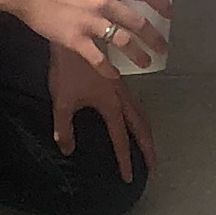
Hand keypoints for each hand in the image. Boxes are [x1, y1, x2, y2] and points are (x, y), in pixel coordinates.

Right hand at [10, 0, 170, 73]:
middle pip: (139, 22)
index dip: (162, 3)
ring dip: (138, 55)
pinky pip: (98, 58)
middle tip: (163, 48)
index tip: (170, 14)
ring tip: (146, 64)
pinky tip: (114, 76)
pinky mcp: (75, 39)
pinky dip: (108, 70)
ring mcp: (91, 21)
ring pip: (124, 41)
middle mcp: (104, 1)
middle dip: (155, 38)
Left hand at [47, 32, 155, 173]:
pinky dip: (140, 116)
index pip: (120, 138)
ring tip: (150, 147)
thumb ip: (64, 127)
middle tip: (153, 166)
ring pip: (141, 113)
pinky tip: (138, 119)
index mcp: (110, 104)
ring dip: (146, 132)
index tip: (129, 177)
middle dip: (147, 147)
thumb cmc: (67, 69)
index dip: (124, 159)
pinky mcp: (119, 79)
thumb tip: (68, 149)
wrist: (75, 37)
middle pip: (140, 126)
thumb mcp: (62, 100)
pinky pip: (135, 102)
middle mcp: (121, 97)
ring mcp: (123, 87)